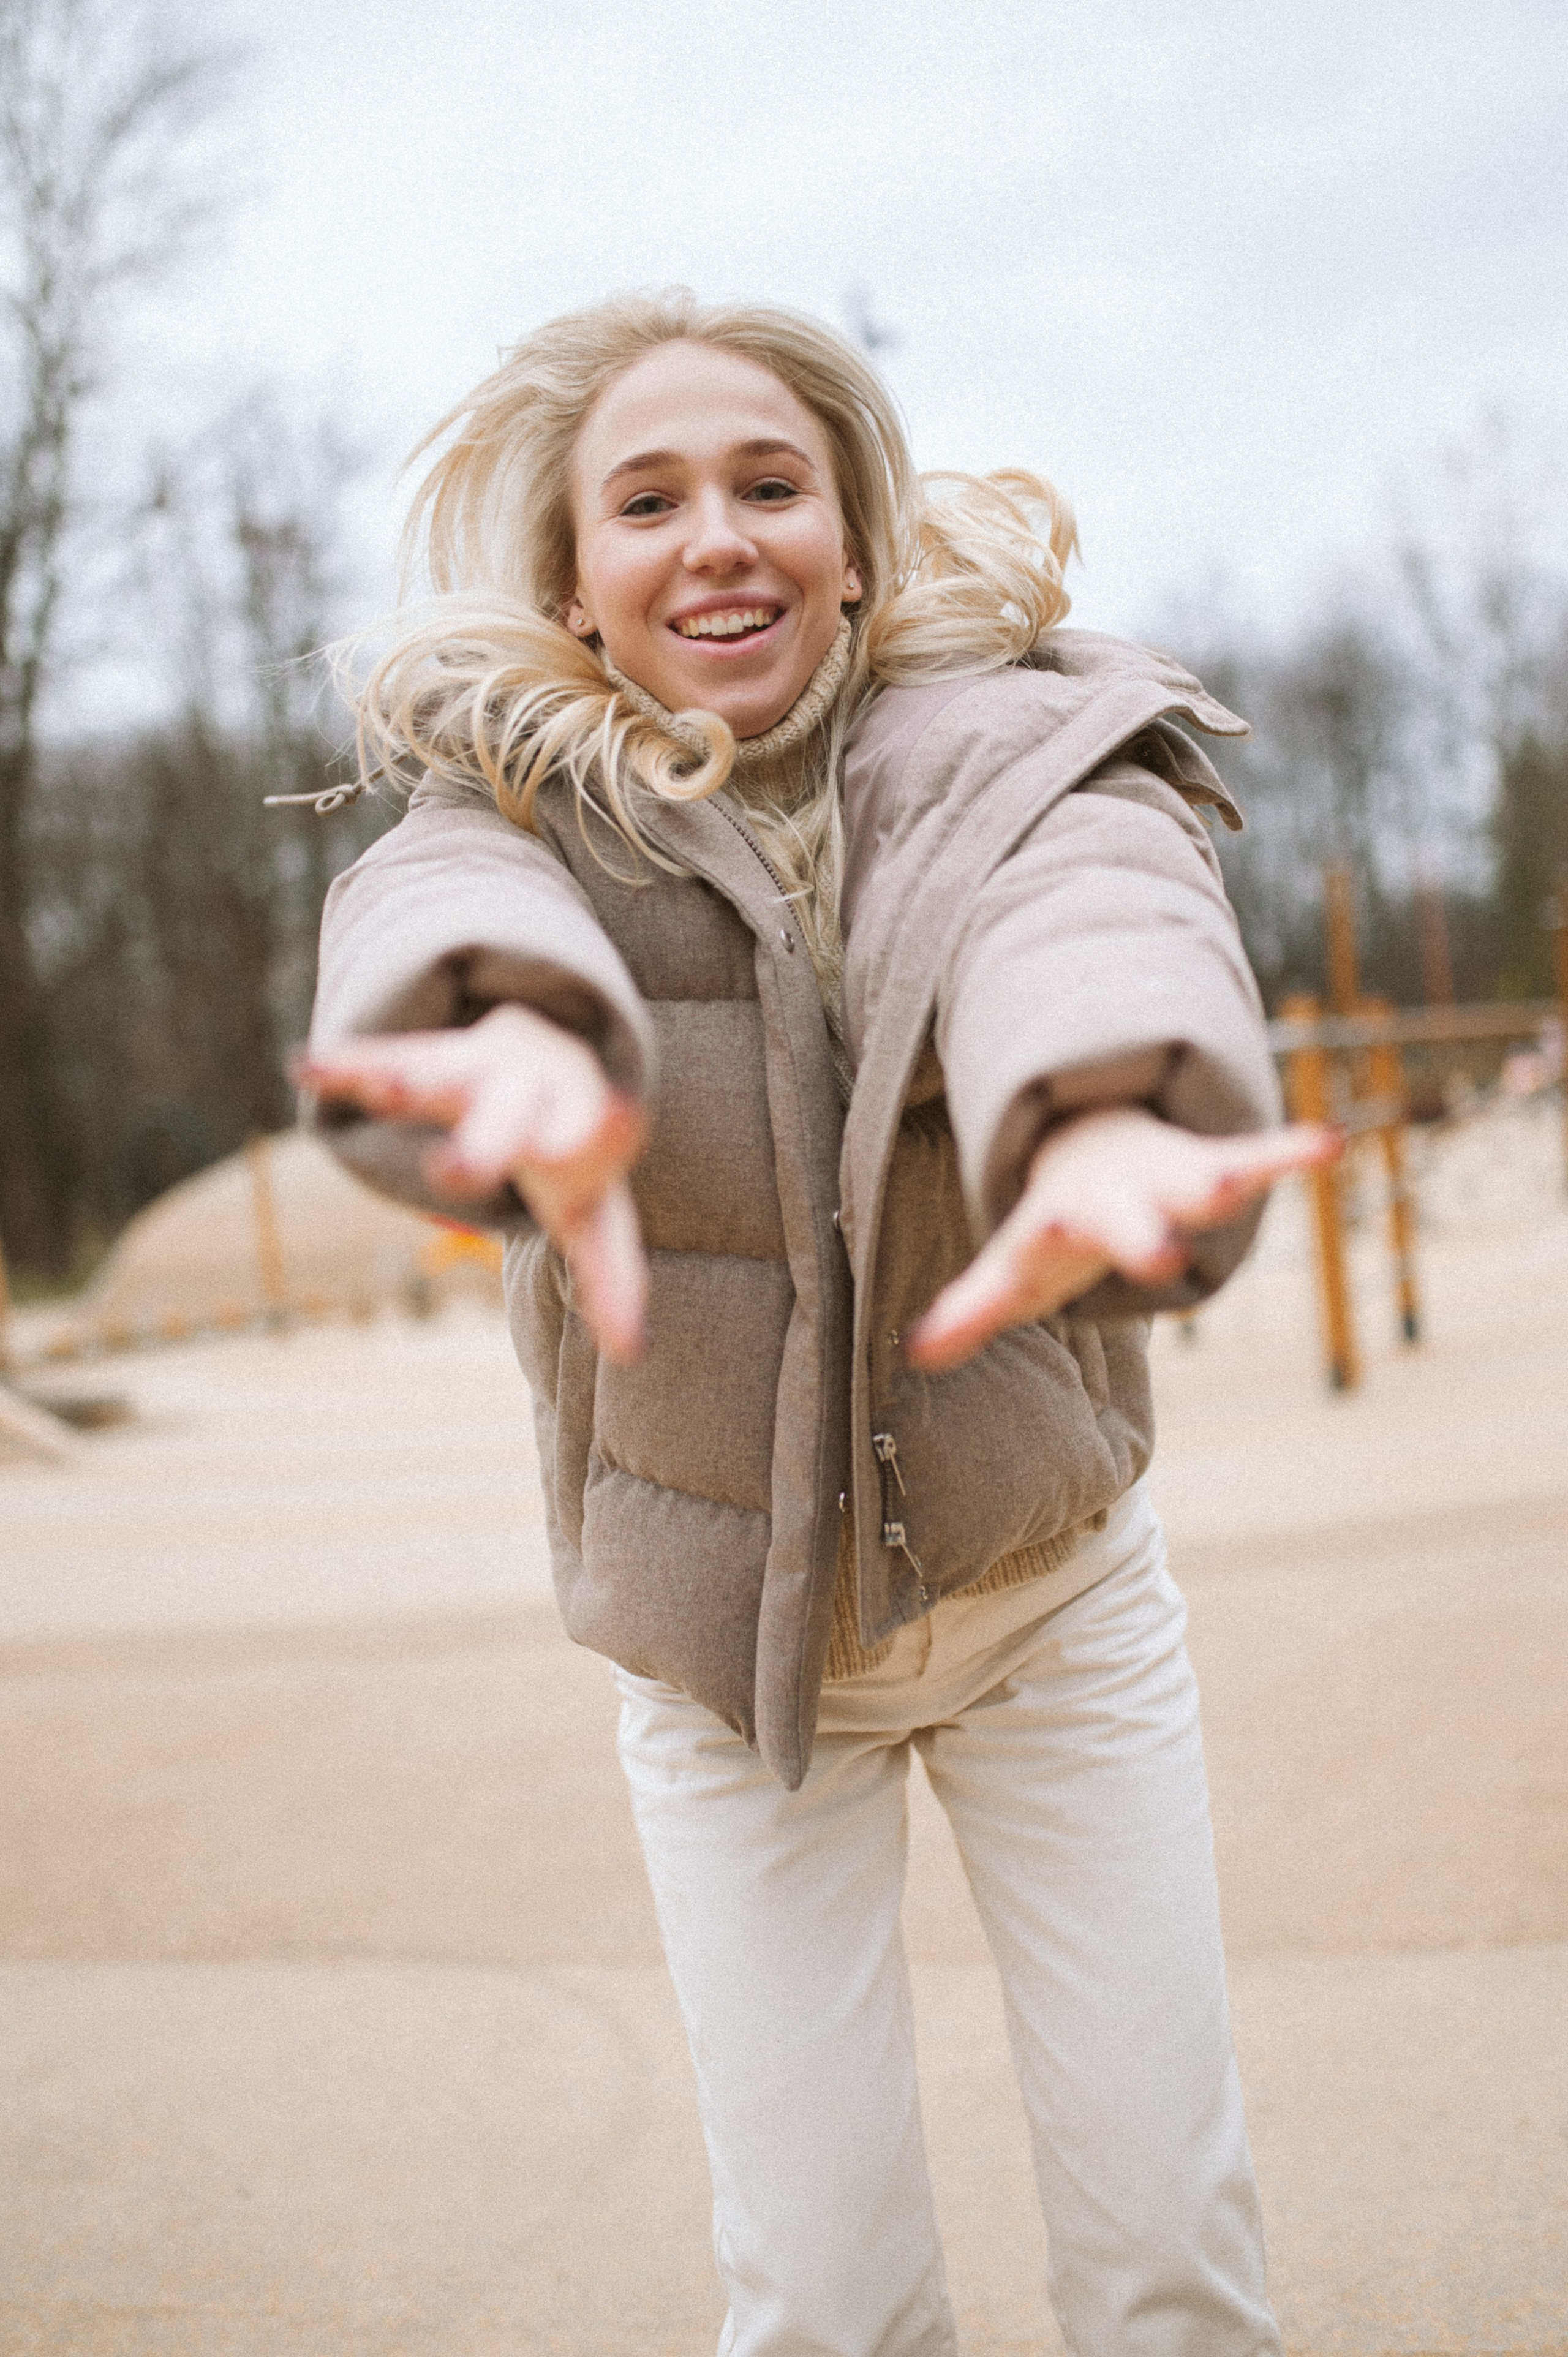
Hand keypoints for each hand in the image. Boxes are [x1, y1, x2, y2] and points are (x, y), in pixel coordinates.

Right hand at [297, 1005, 648, 1362]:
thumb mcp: (594, 1214)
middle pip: (510, 1118)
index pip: (600, 1136)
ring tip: (386, 1093)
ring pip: (445, 1075)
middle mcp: (532, 1095)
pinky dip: (348, 1066)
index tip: (620, 1115)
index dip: (608, 1130)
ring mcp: (477, 1071)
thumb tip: (631, 1353)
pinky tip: (306, 1066)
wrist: (555, 1053)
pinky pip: (385, 1058)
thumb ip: (613, 1280)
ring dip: (413, 1085)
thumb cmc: (572, 1156)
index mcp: (579, 1134)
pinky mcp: (428, 1057)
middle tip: (457, 1173)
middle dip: (483, 1144)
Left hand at [906, 1105, 1338, 1370]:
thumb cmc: (1052, 1225)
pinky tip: (1330, 1142)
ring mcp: (1165, 1175)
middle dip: (1143, 1237)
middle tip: (1163, 1259)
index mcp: (1059, 1220)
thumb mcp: (1011, 1267)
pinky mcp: (1214, 1163)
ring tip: (1243, 1182)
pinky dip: (1291, 1151)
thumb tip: (916, 1352)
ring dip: (1221, 1180)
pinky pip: (1256, 1157)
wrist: (1088, 1145)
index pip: (1046, 1232)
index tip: (1049, 1231)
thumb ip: (970, 1308)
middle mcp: (1115, 1196)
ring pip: (1194, 1177)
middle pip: (1128, 1219)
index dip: (1046, 1236)